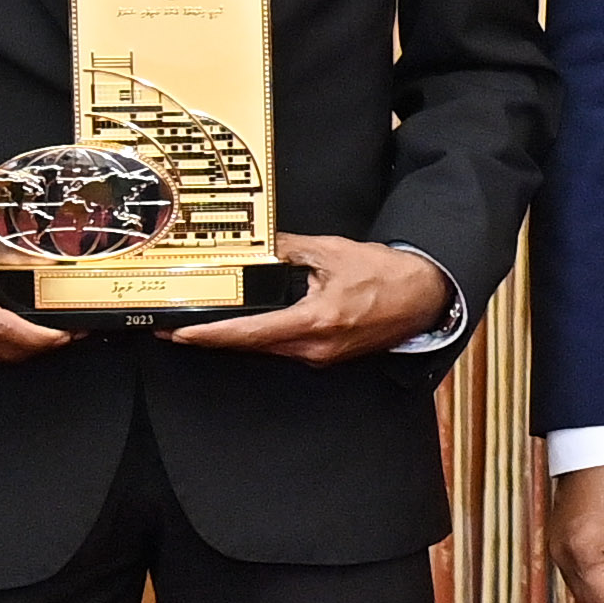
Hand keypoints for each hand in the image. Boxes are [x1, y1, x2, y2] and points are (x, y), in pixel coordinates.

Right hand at [0, 218, 72, 361]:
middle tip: (69, 332)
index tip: (67, 332)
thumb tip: (44, 261)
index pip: (4, 329)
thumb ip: (7, 250)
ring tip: (50, 333)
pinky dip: (5, 348)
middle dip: (42, 345)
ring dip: (26, 349)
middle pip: (4, 350)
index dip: (41, 336)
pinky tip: (20, 336)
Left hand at [167, 234, 457, 363]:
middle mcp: (315, 348)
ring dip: (238, 339)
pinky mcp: (328, 356)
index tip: (181, 333)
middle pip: (252, 347)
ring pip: (268, 350)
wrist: (424, 297)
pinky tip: (250, 325)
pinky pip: (286, 349)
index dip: (211, 335)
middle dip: (215, 338)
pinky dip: (263, 338)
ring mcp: (322, 357)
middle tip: (179, 329)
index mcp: (315, 322)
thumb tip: (260, 245)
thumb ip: (290, 249)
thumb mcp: (333, 252)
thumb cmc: (387, 276)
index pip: (250, 334)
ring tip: (208, 326)